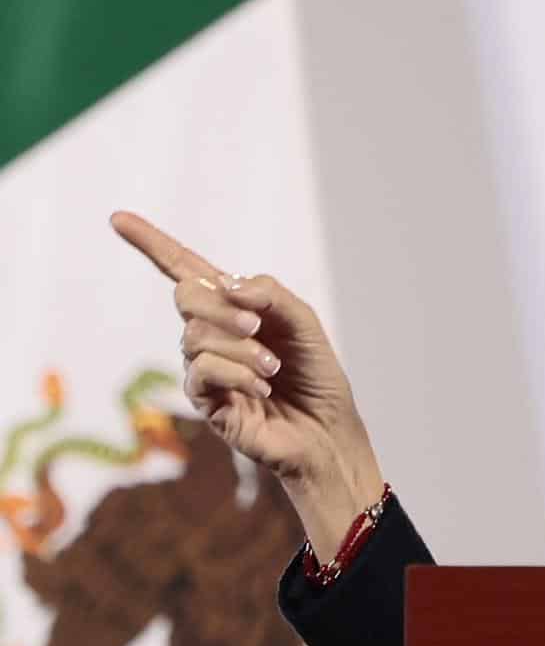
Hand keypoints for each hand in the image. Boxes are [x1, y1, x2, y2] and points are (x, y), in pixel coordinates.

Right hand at [109, 211, 383, 510]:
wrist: (325, 428)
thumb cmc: (314, 373)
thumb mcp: (303, 322)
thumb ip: (270, 293)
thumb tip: (226, 284)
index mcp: (233, 306)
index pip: (185, 268)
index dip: (152, 243)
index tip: (118, 217)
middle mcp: (210, 332)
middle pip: (187, 294)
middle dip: (223, 306)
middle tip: (259, 326)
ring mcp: (202, 365)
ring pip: (197, 335)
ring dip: (243, 348)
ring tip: (273, 369)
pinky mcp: (202, 399)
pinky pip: (202, 369)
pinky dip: (237, 373)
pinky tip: (260, 387)